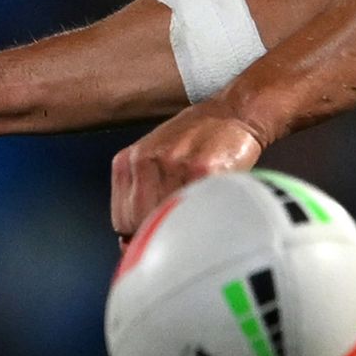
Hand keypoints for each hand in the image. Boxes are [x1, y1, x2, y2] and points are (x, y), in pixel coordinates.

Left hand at [111, 103, 266, 241]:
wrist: (233, 114)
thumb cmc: (197, 139)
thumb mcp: (156, 158)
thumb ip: (142, 192)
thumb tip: (132, 241)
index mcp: (127, 162)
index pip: (122, 222)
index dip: (143, 236)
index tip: (161, 239)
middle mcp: (145, 162)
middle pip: (141, 223)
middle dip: (162, 234)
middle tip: (183, 233)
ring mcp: (173, 165)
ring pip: (169, 219)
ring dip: (185, 227)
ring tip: (200, 219)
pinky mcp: (203, 170)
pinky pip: (197, 208)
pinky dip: (204, 217)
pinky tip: (212, 210)